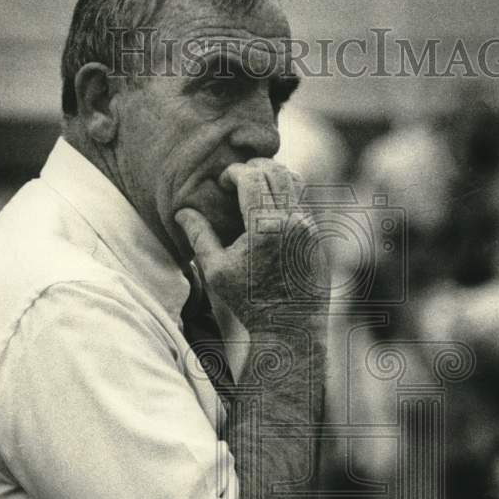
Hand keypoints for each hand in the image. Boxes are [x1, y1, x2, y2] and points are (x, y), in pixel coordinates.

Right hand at [175, 158, 329, 330]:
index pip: (252, 177)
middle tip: (235, 180)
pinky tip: (267, 209)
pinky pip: (302, 200)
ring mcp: (309, 227)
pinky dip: (284, 194)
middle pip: (275, 171)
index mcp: (266, 228)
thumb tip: (181, 212)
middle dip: (253, 169)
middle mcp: (292, 221)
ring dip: (272, 177)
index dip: (234, 172)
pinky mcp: (318, 235)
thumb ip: (199, 236)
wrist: (291, 329)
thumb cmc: (249, 304)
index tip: (221, 182)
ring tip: (252, 190)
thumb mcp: (216, 271)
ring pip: (294, 180)